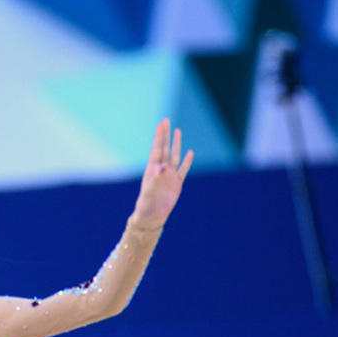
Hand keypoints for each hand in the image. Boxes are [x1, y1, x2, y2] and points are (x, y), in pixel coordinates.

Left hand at [129, 117, 192, 231]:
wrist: (152, 216)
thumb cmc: (146, 205)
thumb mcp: (150, 192)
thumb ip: (156, 179)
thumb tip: (162, 167)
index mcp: (152, 169)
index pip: (157, 149)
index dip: (159, 136)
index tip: (161, 124)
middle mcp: (161, 170)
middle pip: (165, 148)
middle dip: (166, 134)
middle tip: (166, 120)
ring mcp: (169, 176)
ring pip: (174, 156)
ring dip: (176, 144)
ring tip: (178, 131)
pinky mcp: (176, 183)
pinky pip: (183, 169)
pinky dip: (187, 161)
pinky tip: (190, 152)